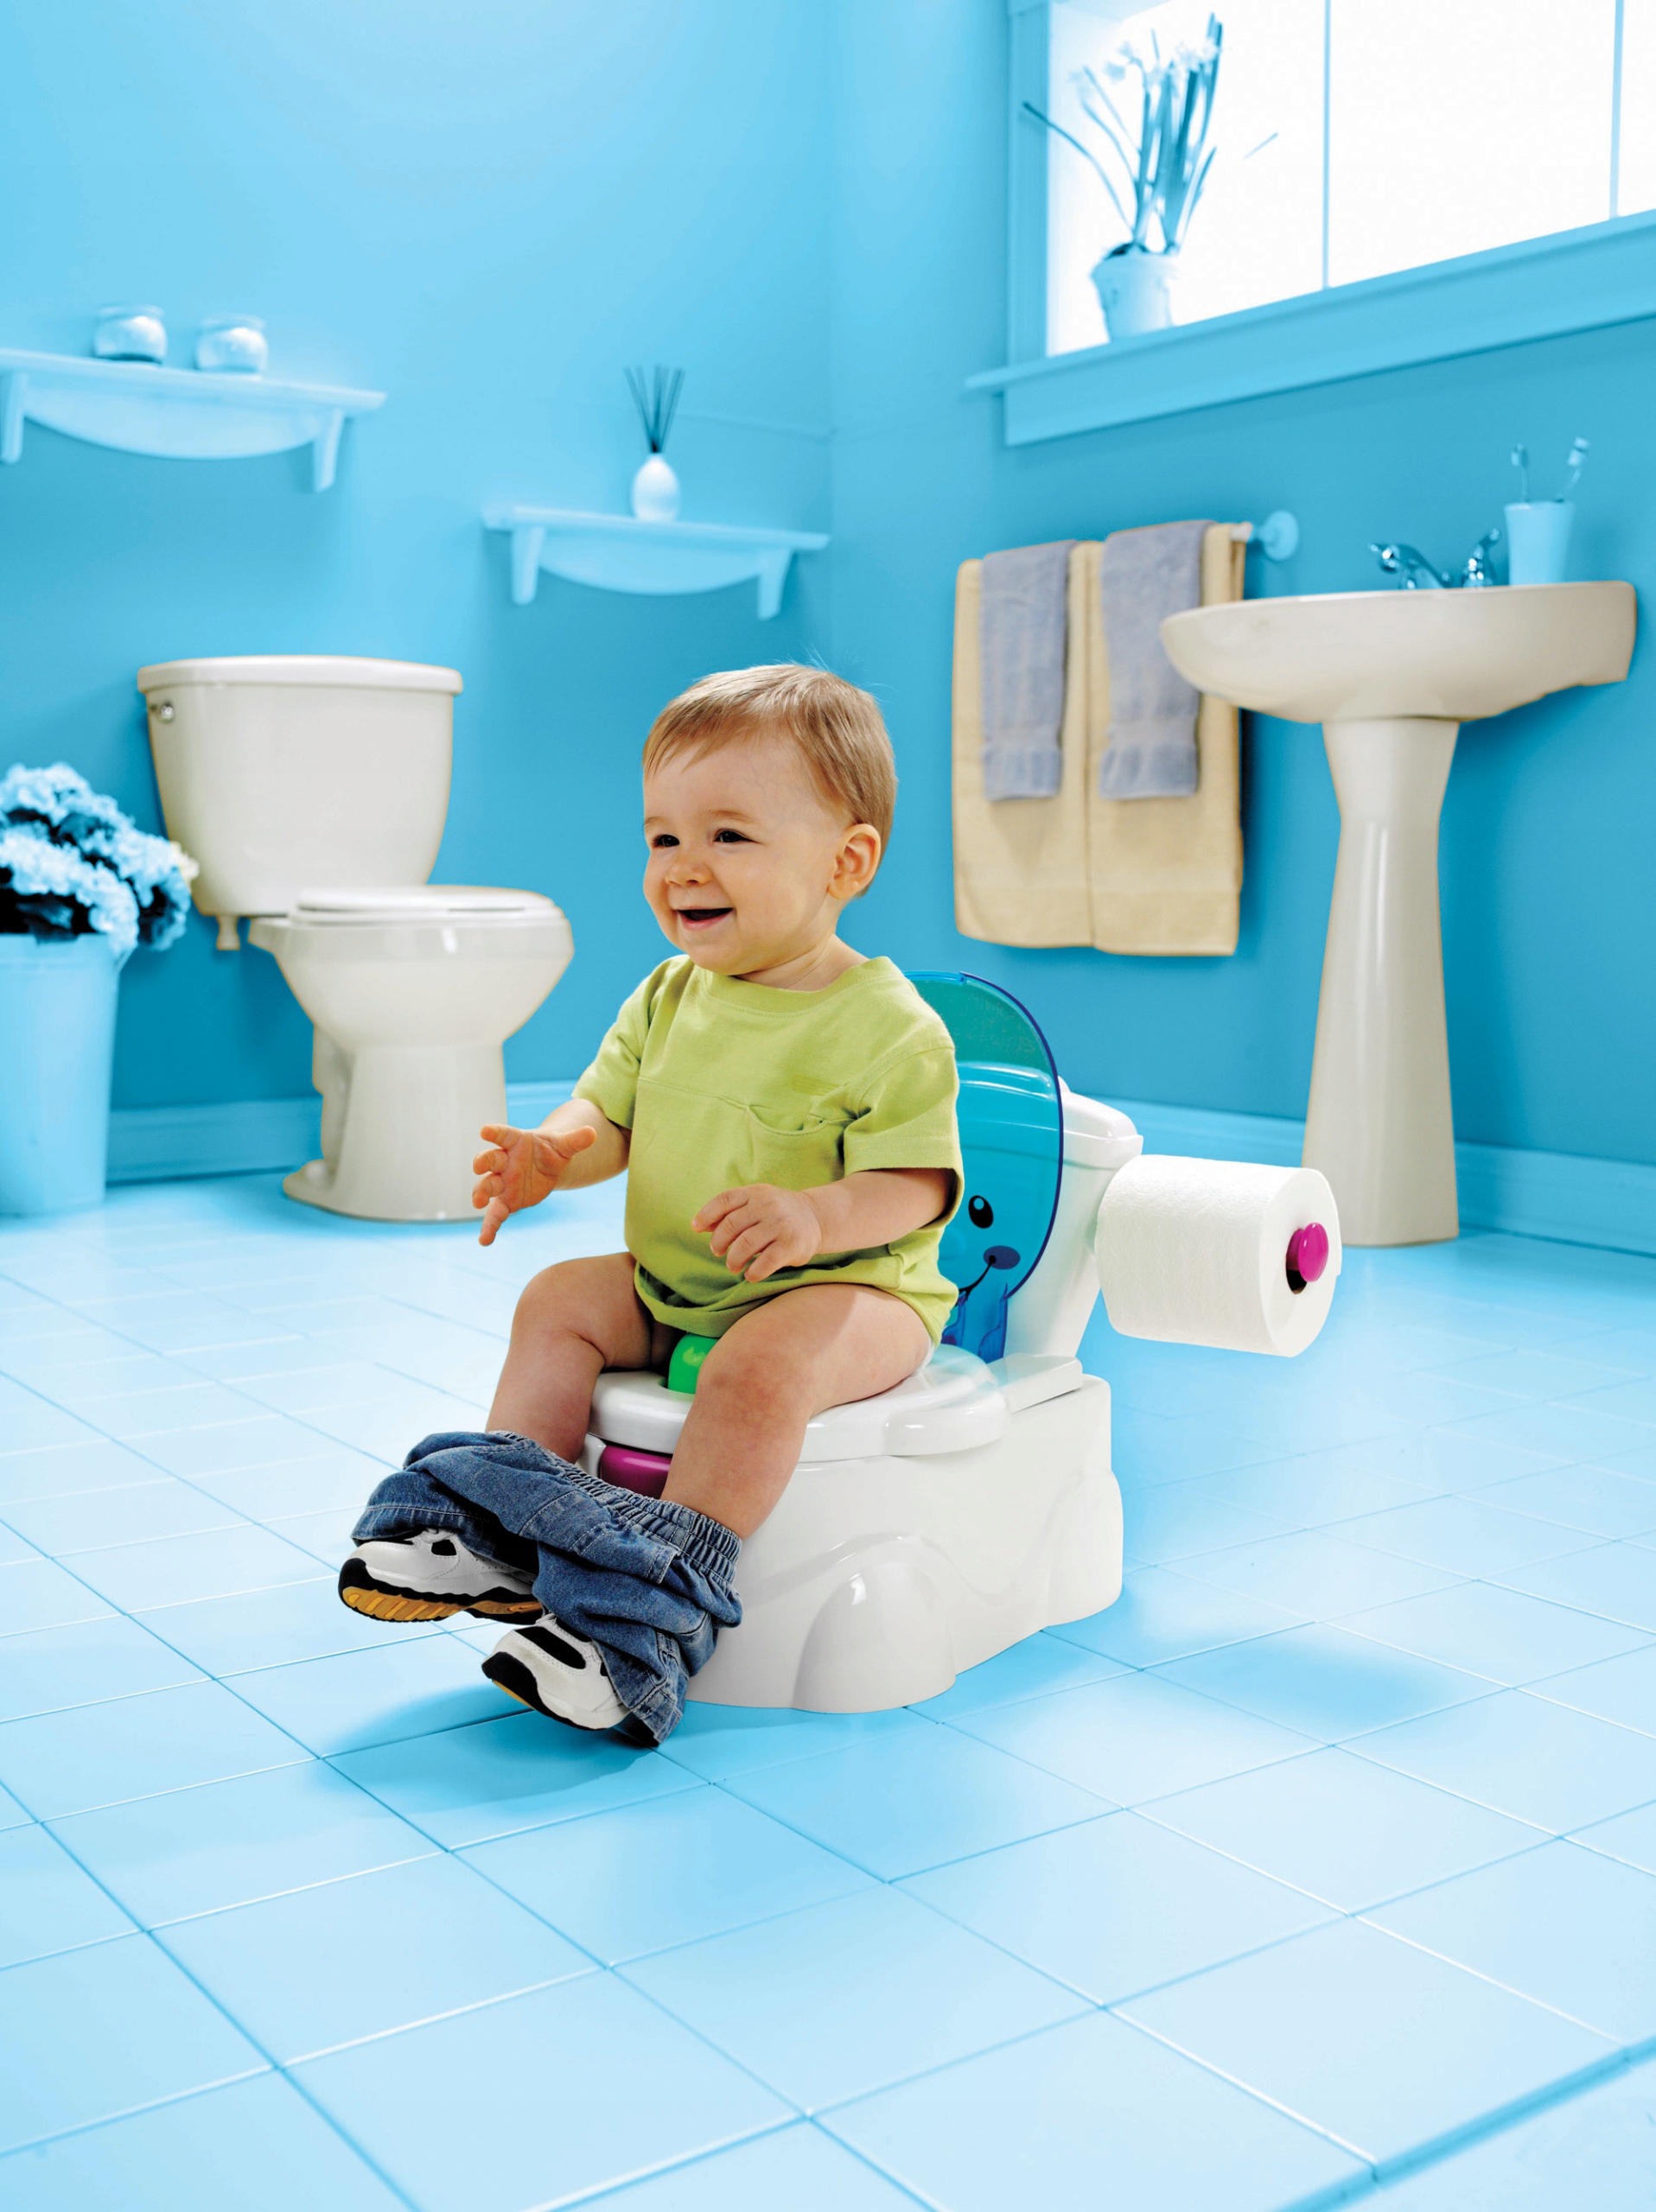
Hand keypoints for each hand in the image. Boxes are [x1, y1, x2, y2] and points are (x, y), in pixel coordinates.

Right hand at [472, 1122, 595, 1245]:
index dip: (494, 1132)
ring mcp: (502, 1182)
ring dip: (481, 1192)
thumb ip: (574, 1141)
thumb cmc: (551, 1151)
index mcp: (516, 1142)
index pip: (504, 1134)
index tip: (484, 1130)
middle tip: (478, 1166)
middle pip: (490, 1159)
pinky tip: (485, 1240)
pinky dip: (490, 1227)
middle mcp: (504, 1161)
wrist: (546, 1167)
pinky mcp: (506, 1201)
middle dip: (483, 1162)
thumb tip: (593, 1133)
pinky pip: (495, 1214)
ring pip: (488, 1186)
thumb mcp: (564, 1146)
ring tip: (478, 1202)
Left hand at [694, 1183, 823, 1282]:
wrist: (816, 1217)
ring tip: (734, 1266)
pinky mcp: (791, 1245)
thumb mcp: (754, 1204)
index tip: (695, 1228)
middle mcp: (767, 1205)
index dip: (706, 1214)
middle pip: (731, 1225)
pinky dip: (753, 1272)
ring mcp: (780, 1225)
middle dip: (718, 1243)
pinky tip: (750, 1274)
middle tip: (718, 1252)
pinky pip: (765, 1263)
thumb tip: (698, 1226)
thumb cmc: (776, 1213)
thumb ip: (728, 1213)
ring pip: (744, 1245)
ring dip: (733, 1260)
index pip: (724, 1200)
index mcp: (755, 1193)